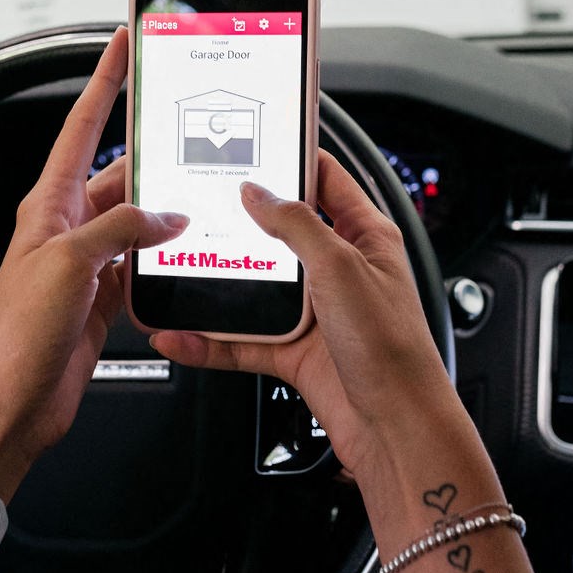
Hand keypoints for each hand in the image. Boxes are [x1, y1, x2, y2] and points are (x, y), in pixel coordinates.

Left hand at [0, 29, 186, 495]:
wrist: (10, 402)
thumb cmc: (14, 336)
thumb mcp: (69, 263)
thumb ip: (120, 230)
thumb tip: (165, 214)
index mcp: (48, 205)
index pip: (81, 126)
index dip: (104, 82)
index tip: (122, 46)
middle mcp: (67, 228)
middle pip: (120, 175)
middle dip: (154, 156)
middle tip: (189, 129)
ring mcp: (87, 264)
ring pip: (138, 221)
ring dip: (167, 214)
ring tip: (203, 196)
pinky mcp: (103, 299)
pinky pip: (143, 265)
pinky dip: (167, 259)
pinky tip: (190, 254)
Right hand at [151, 151, 454, 480]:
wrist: (395, 428)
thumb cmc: (393, 350)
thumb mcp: (341, 268)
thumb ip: (296, 225)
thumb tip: (258, 192)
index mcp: (365, 236)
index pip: (326, 179)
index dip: (291, 158)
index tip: (253, 144)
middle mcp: (339, 270)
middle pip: (280, 232)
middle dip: (240, 223)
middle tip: (199, 204)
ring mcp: (315, 312)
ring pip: (254, 288)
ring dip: (217, 286)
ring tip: (177, 271)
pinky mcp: (295, 351)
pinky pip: (242, 339)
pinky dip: (210, 340)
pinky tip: (182, 335)